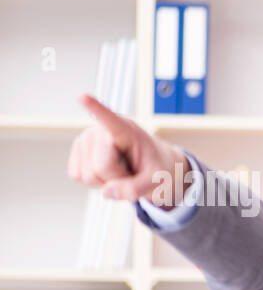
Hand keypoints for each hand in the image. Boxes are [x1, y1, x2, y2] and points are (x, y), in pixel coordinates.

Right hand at [67, 94, 188, 206]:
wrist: (152, 166)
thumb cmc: (156, 166)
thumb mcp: (157, 180)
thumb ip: (136, 188)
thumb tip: (107, 192)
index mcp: (125, 129)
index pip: (109, 119)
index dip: (95, 109)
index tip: (83, 97)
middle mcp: (100, 131)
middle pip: (101, 167)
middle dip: (117, 177)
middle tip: (130, 171)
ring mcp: (85, 141)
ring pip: (88, 175)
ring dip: (106, 180)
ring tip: (120, 169)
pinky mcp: (77, 153)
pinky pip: (78, 177)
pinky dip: (95, 182)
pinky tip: (108, 172)